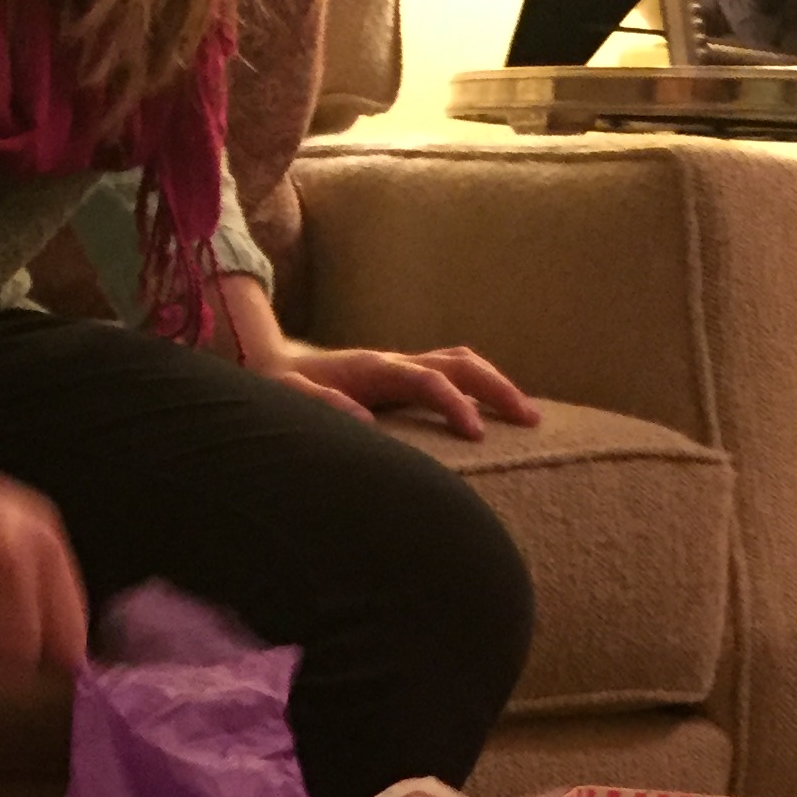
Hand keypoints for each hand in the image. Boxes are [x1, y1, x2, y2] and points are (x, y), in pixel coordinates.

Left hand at [216, 274, 538, 441]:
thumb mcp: (290, 399)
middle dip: (498, 388)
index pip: (429, 381)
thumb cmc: (279, 388)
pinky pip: (450, 374)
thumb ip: (323, 407)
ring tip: (528, 415)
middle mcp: (394, 361)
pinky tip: (494, 413)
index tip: (477, 435)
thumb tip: (365, 422)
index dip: (455, 405)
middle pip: (460, 363)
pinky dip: (477, 386)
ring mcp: (400, 366)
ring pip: (461, 363)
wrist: (267, 364)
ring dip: (496, 384)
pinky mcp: (401, 376)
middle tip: (530, 419)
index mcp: (374, 369)